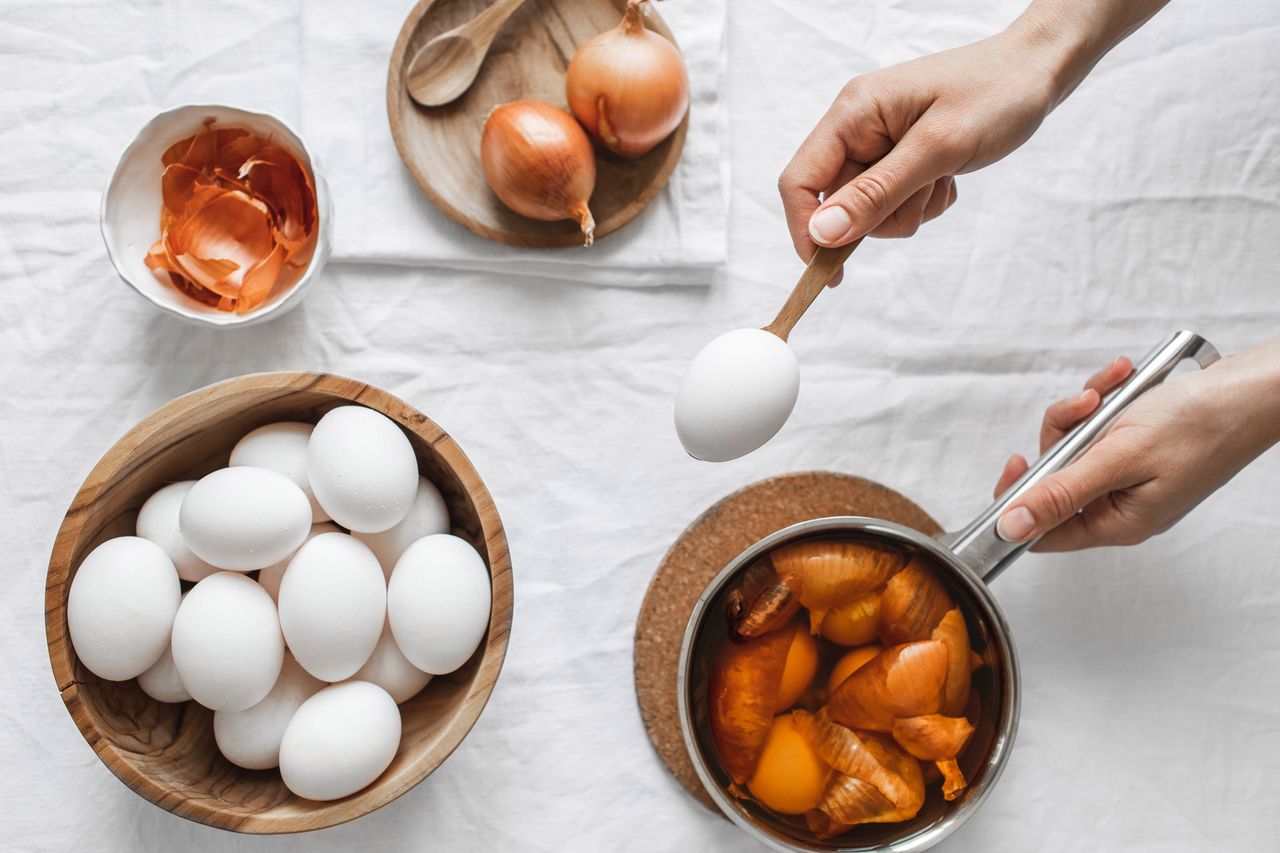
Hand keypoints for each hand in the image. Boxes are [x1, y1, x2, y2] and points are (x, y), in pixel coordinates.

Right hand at [778, 0, 1173, 278]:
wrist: (1040, 70)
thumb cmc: (996, 94)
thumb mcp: (937, 148)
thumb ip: (876, 193)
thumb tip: (823, 234)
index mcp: (853, 113)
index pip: (800, 181)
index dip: (806, 229)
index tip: (829, 268)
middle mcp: (858, 127)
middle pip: (836, 202)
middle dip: (878, 217)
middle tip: (924, 195)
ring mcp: (878, 143)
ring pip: (868, 210)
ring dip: (905, 211)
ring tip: (942, 179)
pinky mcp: (900, 158)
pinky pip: (894, 204)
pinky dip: (922, 203)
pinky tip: (948, 178)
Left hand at [994, 341, 1279, 551]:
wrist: (1252, 391)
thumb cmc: (1200, 425)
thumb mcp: (1117, 458)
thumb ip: (1061, 493)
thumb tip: (1012, 527)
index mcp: (1117, 523)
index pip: (1043, 531)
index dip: (1020, 499)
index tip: (1017, 460)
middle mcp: (1121, 506)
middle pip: (1055, 478)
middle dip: (1062, 433)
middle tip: (1084, 408)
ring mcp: (1130, 477)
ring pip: (1075, 445)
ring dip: (1084, 411)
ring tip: (1112, 388)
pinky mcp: (1138, 450)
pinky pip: (1099, 428)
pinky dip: (1105, 401)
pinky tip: (1122, 380)